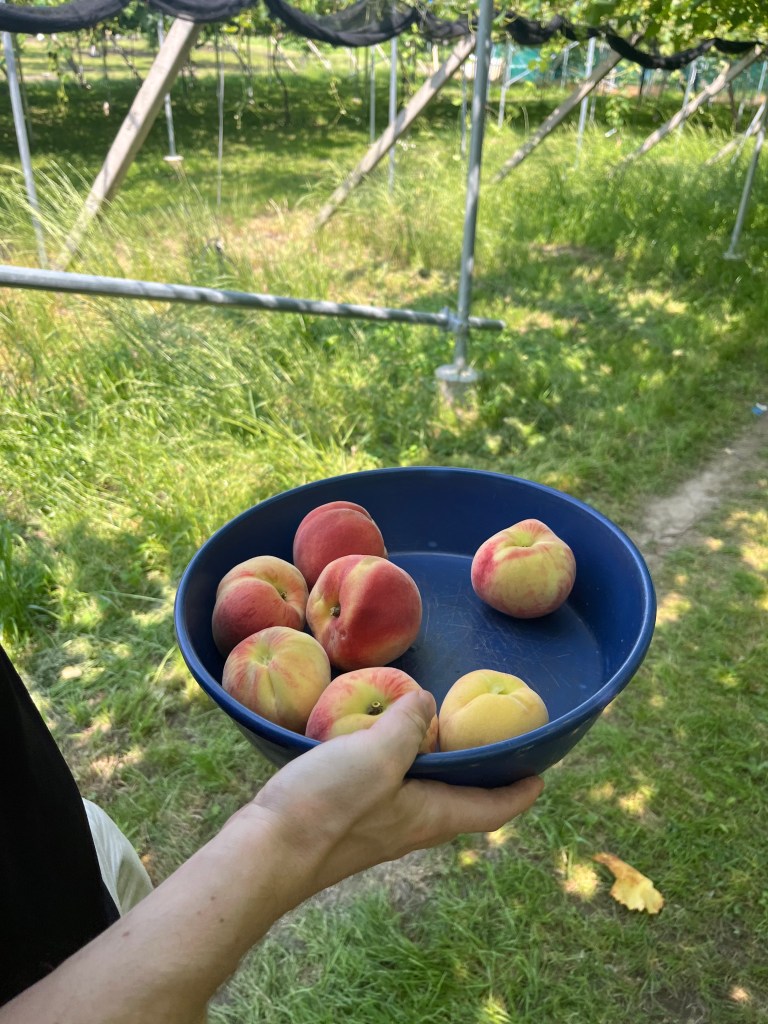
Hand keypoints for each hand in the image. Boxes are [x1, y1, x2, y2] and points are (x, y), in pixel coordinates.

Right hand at [243, 688, 543, 895]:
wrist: (264, 853)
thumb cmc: (329, 808)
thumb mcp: (377, 755)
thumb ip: (407, 726)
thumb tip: (427, 703)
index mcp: (430, 814)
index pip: (491, 809)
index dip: (519, 792)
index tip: (541, 774)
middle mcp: (410, 824)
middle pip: (459, 799)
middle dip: (480, 772)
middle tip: (490, 736)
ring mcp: (377, 822)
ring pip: (422, 790)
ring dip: (438, 764)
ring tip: (439, 728)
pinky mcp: (346, 815)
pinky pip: (387, 783)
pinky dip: (398, 759)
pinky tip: (379, 736)